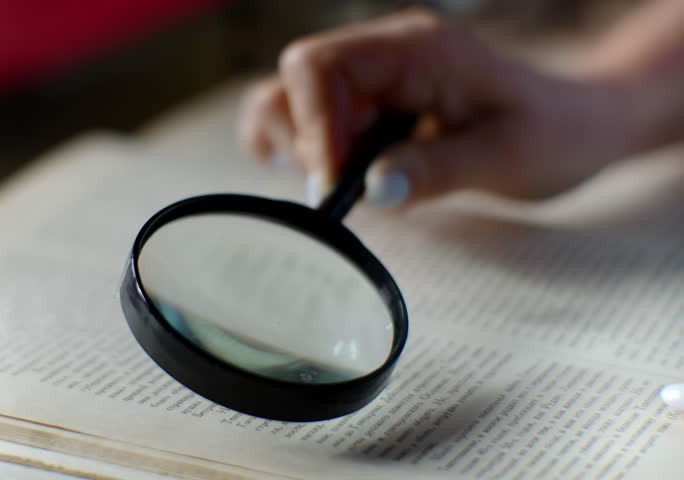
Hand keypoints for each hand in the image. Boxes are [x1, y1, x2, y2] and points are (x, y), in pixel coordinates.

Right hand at [239, 10, 641, 208]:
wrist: (576, 124)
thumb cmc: (552, 135)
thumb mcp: (506, 159)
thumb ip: (436, 169)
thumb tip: (369, 190)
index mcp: (418, 51)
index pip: (322, 66)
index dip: (313, 126)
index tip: (336, 182)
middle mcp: (387, 53)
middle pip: (295, 80)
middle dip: (304, 141)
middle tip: (344, 187)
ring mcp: (376, 76)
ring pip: (292, 97)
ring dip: (301, 147)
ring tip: (344, 182)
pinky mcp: (371, 102)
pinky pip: (310, 115)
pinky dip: (304, 146)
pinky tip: (329, 173)